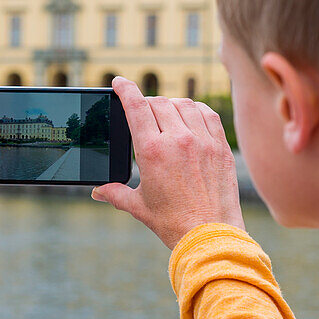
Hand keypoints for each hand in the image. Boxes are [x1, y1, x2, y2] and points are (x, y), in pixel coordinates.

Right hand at [92, 77, 243, 248]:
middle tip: (143, 111)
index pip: (136, 106)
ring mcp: (203, 141)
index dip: (125, 89)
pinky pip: (209, 115)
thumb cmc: (172, 223)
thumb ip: (115, 193)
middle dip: (147, 102)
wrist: (210, 235)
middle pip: (159, 102)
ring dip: (171, 104)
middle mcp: (178, 140)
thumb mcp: (138, 207)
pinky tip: (191, 116)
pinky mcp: (221, 147)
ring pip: (184, 104)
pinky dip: (197, 110)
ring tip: (166, 114)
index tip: (119, 82)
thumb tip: (97, 191)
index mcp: (152, 151)